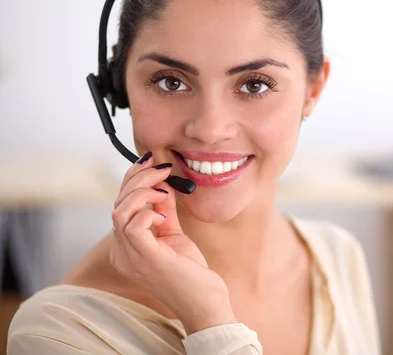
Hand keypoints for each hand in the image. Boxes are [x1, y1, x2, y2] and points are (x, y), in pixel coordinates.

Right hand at [110, 152, 236, 333]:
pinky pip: (133, 225)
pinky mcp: (145, 259)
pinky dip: (149, 211)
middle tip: (161, 168)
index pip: (118, 205)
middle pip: (117, 204)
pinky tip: (164, 216)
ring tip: (164, 187)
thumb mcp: (174, 234)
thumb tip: (162, 183)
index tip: (152, 162)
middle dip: (138, 178)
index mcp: (125, 247)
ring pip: (120, 211)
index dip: (132, 179)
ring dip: (143, 190)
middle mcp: (121, 253)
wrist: (204, 301)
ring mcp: (129, 258)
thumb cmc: (190, 272)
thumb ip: (164, 210)